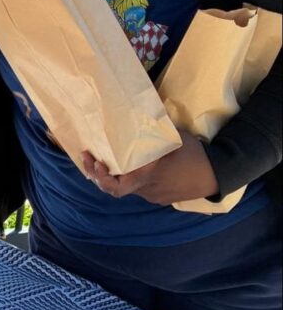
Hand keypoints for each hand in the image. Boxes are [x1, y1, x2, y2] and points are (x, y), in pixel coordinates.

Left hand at [82, 131, 218, 204]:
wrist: (219, 173)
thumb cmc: (195, 153)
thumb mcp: (172, 138)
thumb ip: (153, 131)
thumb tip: (138, 112)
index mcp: (147, 176)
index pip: (115, 186)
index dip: (99, 176)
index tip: (94, 161)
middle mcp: (147, 189)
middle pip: (115, 188)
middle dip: (99, 175)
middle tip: (91, 159)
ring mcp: (154, 196)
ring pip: (129, 187)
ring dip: (117, 176)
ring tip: (107, 160)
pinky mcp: (161, 198)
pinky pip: (141, 189)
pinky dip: (132, 179)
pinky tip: (132, 168)